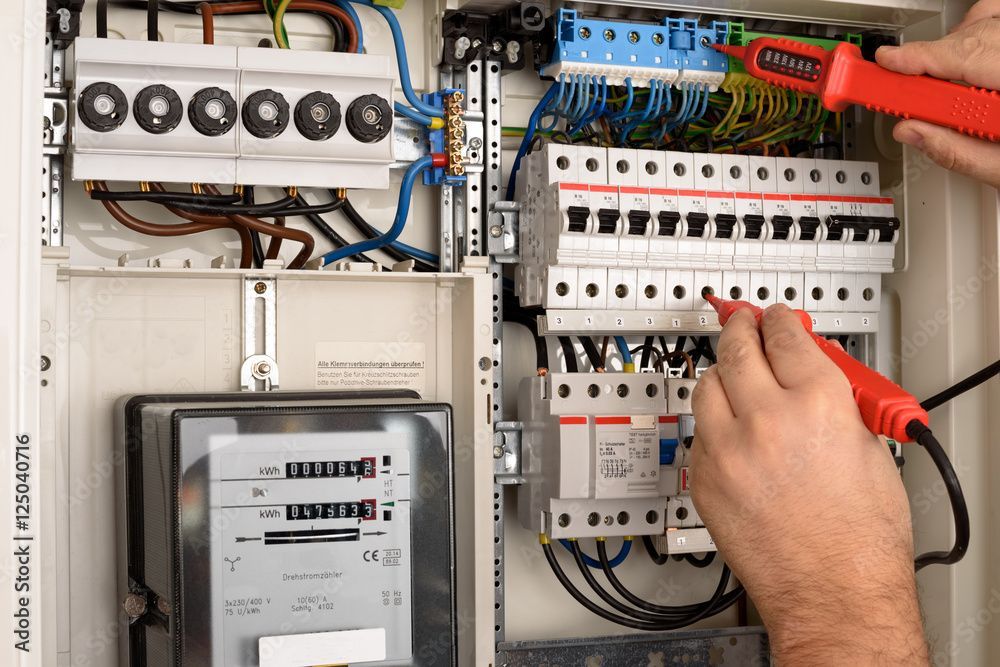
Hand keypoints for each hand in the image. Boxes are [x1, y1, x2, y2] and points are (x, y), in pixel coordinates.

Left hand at [689, 305, 926, 663]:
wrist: (833, 593)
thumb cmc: (860, 538)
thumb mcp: (870, 448)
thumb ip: (835, 402)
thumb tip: (812, 376)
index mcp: (818, 403)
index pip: (785, 335)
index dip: (779, 319)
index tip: (775, 316)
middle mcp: (766, 420)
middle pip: (737, 350)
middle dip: (739, 328)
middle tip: (740, 321)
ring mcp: (727, 450)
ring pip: (705, 387)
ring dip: (720, 375)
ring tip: (732, 375)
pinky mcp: (702, 479)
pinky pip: (697, 434)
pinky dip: (711, 426)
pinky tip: (729, 432)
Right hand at [875, 0, 999, 187]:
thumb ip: (955, 150)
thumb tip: (912, 131)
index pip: (964, 58)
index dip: (917, 61)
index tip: (885, 67)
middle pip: (974, 37)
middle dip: (932, 60)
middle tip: (902, 84)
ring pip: (991, 19)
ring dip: (961, 44)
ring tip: (948, 78)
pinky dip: (986, 34)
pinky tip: (978, 61)